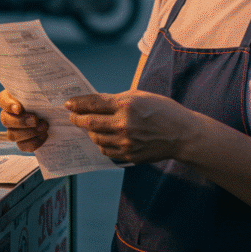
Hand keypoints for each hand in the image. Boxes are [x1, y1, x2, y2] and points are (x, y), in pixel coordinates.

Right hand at [0, 90, 48, 151]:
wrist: (57, 112)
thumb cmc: (49, 96)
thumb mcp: (45, 91)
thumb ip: (40, 89)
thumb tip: (44, 87)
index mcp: (12, 98)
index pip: (1, 100)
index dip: (7, 105)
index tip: (19, 108)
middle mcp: (10, 114)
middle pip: (5, 120)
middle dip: (21, 122)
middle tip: (35, 120)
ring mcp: (14, 129)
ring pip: (11, 135)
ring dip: (28, 133)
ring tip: (44, 127)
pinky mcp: (22, 141)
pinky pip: (22, 146)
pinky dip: (34, 142)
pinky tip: (45, 135)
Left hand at [65, 91, 190, 163]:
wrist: (182, 134)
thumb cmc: (162, 110)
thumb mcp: (139, 96)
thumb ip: (117, 100)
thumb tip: (96, 103)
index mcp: (126, 104)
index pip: (94, 103)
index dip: (78, 104)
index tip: (68, 104)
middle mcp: (124, 124)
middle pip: (90, 123)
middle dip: (77, 119)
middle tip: (72, 117)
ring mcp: (126, 142)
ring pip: (96, 138)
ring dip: (90, 132)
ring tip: (90, 127)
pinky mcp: (129, 156)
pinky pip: (107, 151)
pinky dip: (101, 144)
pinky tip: (103, 138)